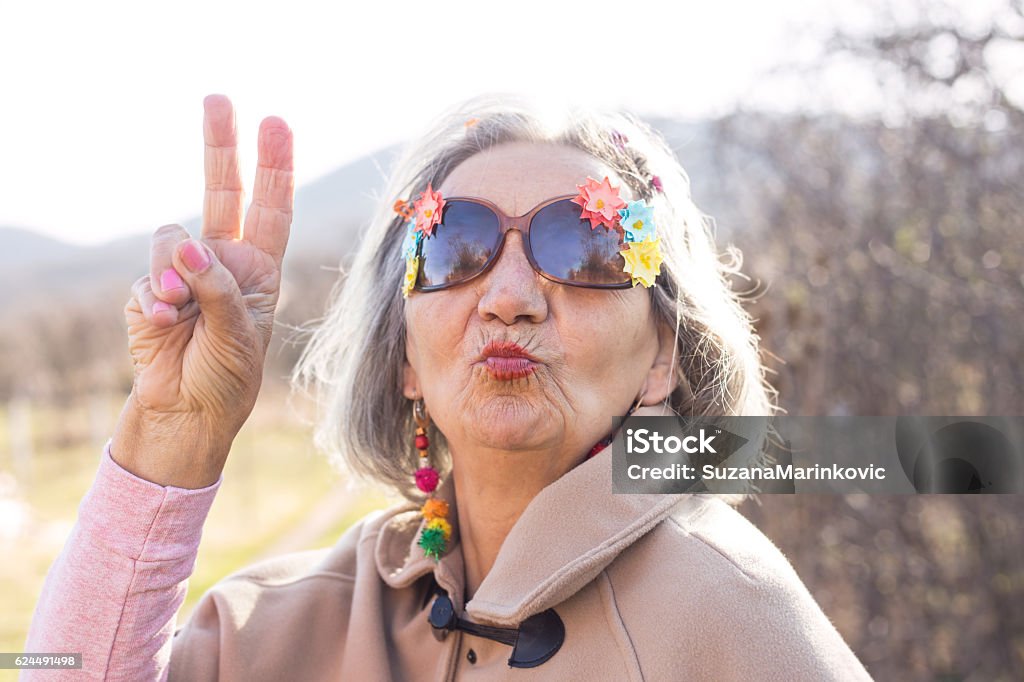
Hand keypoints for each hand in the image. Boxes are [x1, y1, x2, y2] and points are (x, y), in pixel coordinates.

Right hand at [111, 94, 293, 487]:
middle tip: (218, 98)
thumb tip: (187, 243)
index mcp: (260, 270)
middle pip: (220, 191)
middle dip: (220, 146)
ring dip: (173, 267)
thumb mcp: (242, 333)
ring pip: (170, 235)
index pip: (271, 208)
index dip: (274, 167)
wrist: (187, 415)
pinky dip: (155, 299)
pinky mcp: (149, 291)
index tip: (276, 123)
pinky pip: (146, 276)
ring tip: (182, 309)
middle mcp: (222, 262)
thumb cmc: (228, 379)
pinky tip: (166, 327)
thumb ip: (218, 286)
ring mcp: (183, 273)